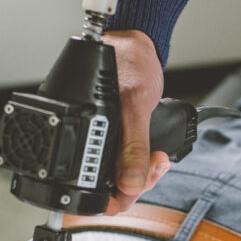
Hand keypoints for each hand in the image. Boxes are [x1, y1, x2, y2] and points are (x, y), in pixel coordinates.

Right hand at [102, 30, 171, 214]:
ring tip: (158, 160)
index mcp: (81, 130)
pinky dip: (141, 163)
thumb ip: (133, 147)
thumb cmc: (130, 62)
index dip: (114, 197)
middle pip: (105, 187)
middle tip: (155, 165)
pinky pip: (124, 162)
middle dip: (135, 184)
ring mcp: (99, 138)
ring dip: (141, 174)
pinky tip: (154, 155)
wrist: (138, 42)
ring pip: (117, 177)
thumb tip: (130, 183)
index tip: (138, 186)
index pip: (89, 187)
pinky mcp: (112, 135)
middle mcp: (86, 137)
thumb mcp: (136, 106)